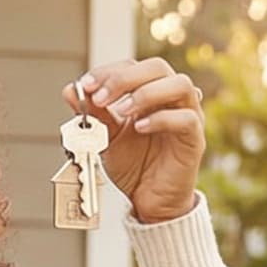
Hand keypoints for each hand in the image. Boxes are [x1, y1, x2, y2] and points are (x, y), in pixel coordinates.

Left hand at [65, 59, 204, 223]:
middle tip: (100, 97)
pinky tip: (139, 128)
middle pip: (158, 67)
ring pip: (180, 84)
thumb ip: (93, 114)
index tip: (85, 85)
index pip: (133, 66)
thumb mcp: (106, 137)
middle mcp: (172, 99)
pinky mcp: (195, 140)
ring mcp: (188, 116)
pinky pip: (186, 119)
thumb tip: (71, 89)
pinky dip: (161, 119)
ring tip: (120, 111)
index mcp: (150, 93)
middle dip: (125, 78)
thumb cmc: (133, 166)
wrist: (149, 201)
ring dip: (145, 93)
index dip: (108, 71)